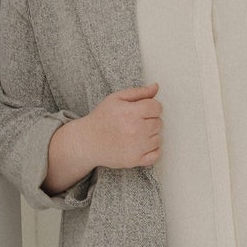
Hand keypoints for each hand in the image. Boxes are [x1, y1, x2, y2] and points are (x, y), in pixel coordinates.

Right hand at [42, 84, 161, 192]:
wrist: (87, 141)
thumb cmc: (102, 118)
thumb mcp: (116, 98)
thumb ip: (139, 92)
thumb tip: (156, 86)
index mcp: (130, 112)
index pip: (157, 107)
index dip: (151, 107)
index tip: (143, 110)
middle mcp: (135, 130)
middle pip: (159, 123)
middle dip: (150, 121)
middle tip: (136, 122)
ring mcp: (136, 147)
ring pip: (159, 138)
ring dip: (151, 135)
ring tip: (136, 133)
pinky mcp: (135, 160)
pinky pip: (157, 155)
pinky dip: (153, 150)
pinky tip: (142, 145)